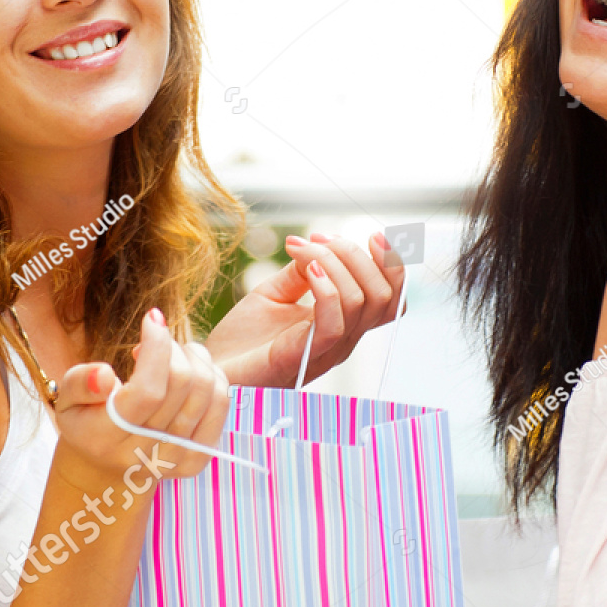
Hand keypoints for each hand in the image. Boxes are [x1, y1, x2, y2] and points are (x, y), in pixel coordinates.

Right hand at [51, 308, 229, 485]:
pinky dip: (212, 376)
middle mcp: (145, 454)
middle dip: (173, 347)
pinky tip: (191, 370)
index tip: (153, 318)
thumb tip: (104, 374)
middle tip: (156, 339)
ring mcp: (175, 460)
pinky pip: (220, 405)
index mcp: (107, 439)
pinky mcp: (198, 459)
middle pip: (182, 385)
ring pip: (208, 392)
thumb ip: (80, 384)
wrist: (104, 470)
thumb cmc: (84, 424)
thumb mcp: (67, 401)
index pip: (148, 391)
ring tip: (173, 352)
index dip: (157, 347)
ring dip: (195, 357)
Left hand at [204, 231, 405, 387]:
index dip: (394, 264)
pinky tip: (307, 269)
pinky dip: (327, 287)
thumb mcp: (274, 294)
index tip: (371, 236)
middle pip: (382, 294)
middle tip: (319, 238)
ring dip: (336, 262)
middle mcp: (343, 339)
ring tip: (303, 250)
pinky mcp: (302, 356)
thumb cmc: (242, 341)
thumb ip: (300, 272)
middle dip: (357, 254)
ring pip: (362, 302)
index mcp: (343, 324)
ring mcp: (326, 350)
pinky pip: (334, 323)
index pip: (390, 298)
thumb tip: (318, 246)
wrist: (213, 371)